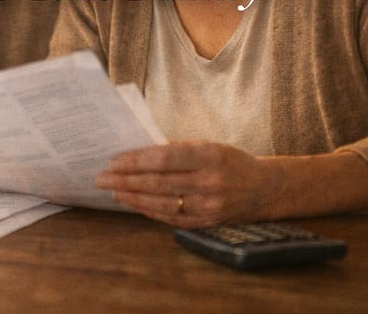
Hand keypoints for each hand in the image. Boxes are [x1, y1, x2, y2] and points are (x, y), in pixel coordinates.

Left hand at [96, 140, 281, 227]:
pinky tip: (133, 203)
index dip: (136, 161)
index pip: (165, 159)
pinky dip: (149, 210)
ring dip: (132, 197)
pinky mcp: (207, 223)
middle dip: (125, 180)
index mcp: (210, 156)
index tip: (114, 160)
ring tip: (112, 191)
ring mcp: (209, 206)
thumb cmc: (229, 161)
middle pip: (158, 183)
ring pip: (161, 203)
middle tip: (102, 178)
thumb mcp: (208, 145)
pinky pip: (171, 218)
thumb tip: (137, 152)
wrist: (265, 189)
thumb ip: (176, 149)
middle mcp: (210, 183)